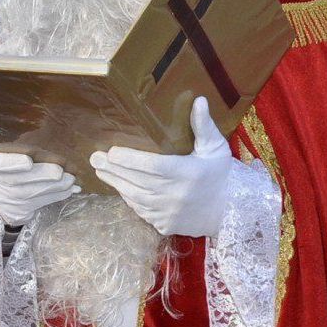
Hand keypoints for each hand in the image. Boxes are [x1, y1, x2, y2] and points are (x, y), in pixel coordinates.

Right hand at [0, 147, 79, 225]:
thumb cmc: (10, 164)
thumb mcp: (11, 151)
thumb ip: (28, 149)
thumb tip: (57, 156)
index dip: (13, 163)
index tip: (28, 162)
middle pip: (19, 179)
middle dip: (43, 174)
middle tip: (60, 170)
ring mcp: (6, 199)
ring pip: (32, 193)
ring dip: (55, 186)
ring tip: (71, 178)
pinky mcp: (19, 211)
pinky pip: (41, 202)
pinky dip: (57, 195)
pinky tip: (69, 189)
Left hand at [90, 96, 233, 237]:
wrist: (231, 210)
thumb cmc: (221, 173)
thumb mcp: (215, 147)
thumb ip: (203, 125)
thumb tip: (198, 100)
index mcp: (186, 173)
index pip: (152, 166)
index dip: (130, 159)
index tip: (112, 151)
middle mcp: (175, 195)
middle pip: (137, 181)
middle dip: (113, 170)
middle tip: (95, 159)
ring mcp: (168, 213)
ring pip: (135, 198)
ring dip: (116, 184)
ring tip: (101, 171)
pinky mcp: (165, 226)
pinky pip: (142, 212)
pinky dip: (129, 200)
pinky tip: (120, 187)